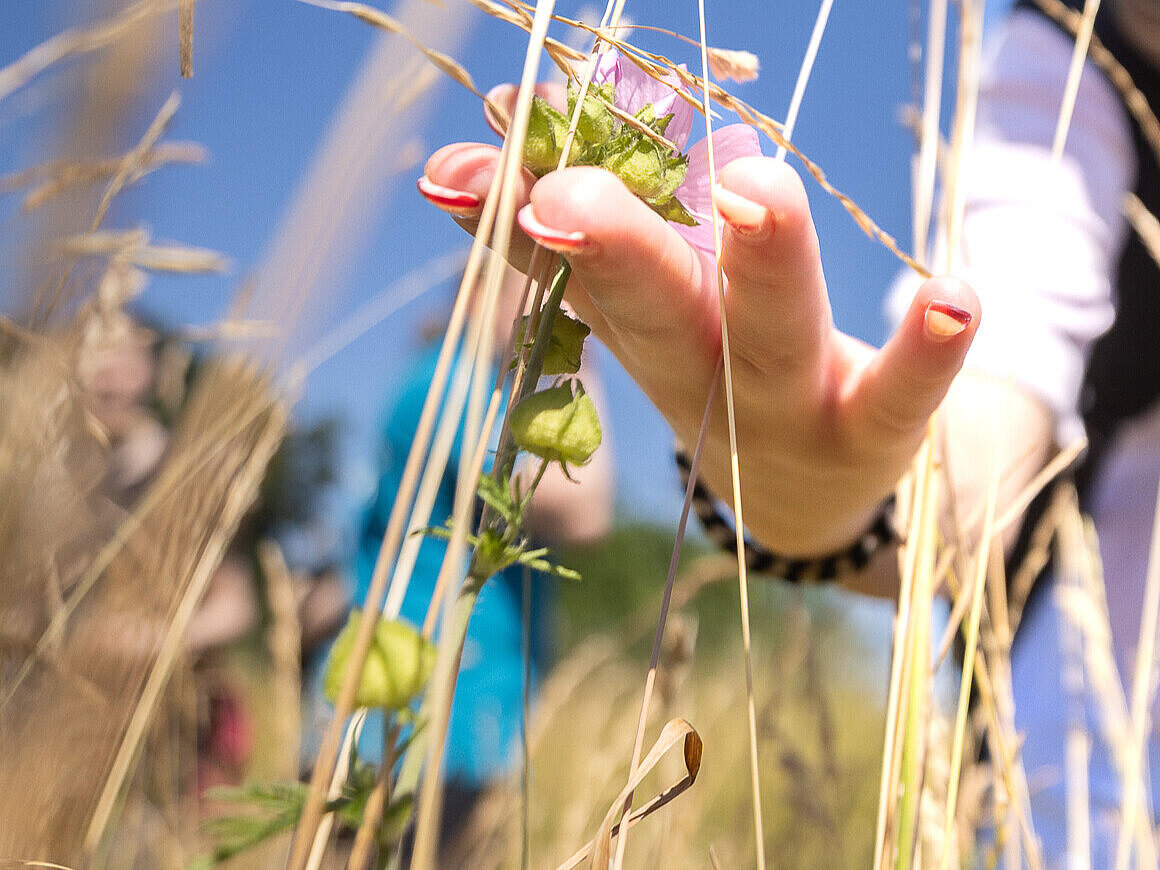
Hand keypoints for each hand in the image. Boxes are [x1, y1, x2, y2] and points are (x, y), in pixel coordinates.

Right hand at [419, 89, 979, 570]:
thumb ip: (585, 236)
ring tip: (758, 189)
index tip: (457, 176)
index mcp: (644, 333)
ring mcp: (788, 408)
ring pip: (771, 339)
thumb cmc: (721, 376)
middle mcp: (702, 373)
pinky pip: (901, 394)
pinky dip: (925, 351)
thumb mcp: (650, 315)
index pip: (571, 270)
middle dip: (613, 248)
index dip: (513, 225)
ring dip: (764, 267)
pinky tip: (954, 296)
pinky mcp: (874, 431)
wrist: (806, 496)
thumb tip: (487, 142)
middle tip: (566, 197)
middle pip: (658, 308)